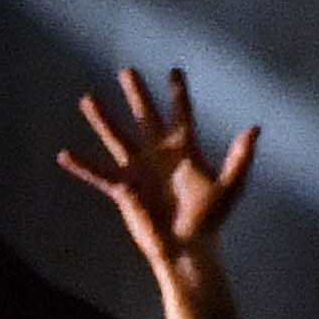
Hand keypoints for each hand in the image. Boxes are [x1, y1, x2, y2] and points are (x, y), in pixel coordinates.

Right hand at [58, 64, 256, 273]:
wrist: (187, 248)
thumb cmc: (210, 219)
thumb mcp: (229, 187)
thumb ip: (240, 158)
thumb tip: (254, 129)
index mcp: (184, 150)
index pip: (181, 114)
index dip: (177, 93)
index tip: (174, 71)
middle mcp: (158, 155)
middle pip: (145, 117)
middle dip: (137, 94)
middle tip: (127, 70)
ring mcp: (139, 171)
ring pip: (117, 138)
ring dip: (103, 119)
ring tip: (88, 100)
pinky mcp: (123, 190)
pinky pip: (99, 175)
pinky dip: (82, 166)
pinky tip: (64, 155)